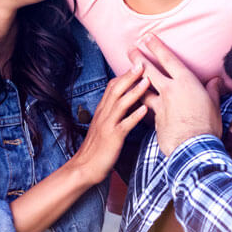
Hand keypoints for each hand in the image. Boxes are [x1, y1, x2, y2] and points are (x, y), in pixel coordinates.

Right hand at [70, 63, 150, 183]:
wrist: (84, 167)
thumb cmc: (97, 149)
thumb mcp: (103, 127)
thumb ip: (113, 115)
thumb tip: (128, 104)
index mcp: (102, 111)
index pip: (112, 87)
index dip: (124, 75)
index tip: (137, 64)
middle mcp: (103, 115)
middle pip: (116, 90)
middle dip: (129, 76)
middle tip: (142, 63)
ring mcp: (107, 125)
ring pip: (121, 104)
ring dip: (134, 91)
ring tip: (147, 80)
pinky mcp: (112, 138)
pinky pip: (125, 125)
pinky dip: (135, 116)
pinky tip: (145, 109)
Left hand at [130, 35, 221, 155]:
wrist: (194, 148)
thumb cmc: (208, 126)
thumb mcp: (214, 105)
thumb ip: (212, 90)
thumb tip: (216, 81)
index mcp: (186, 82)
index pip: (168, 59)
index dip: (156, 46)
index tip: (147, 37)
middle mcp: (170, 89)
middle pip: (148, 70)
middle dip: (137, 58)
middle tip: (129, 50)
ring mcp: (160, 104)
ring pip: (142, 88)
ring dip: (134, 81)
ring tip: (127, 75)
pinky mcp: (155, 119)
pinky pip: (146, 108)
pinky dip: (142, 104)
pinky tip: (137, 103)